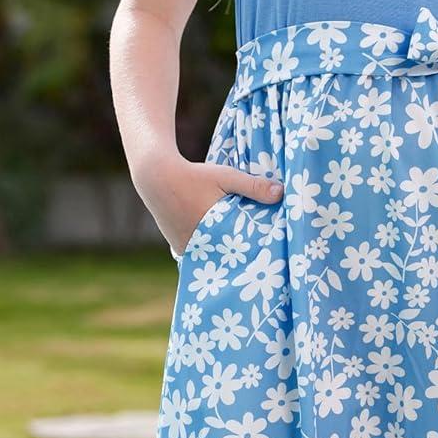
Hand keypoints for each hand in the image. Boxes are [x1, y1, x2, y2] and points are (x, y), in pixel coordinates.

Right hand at [135, 154, 282, 257]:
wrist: (156, 177)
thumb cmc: (193, 177)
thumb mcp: (226, 177)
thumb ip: (253, 186)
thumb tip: (281, 193)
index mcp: (212, 232)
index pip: (240, 251)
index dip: (255, 254)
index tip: (270, 256)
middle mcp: (197, 246)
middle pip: (226, 258)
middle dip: (242, 257)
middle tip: (263, 261)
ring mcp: (186, 250)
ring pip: (213, 258)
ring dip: (226, 256)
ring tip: (247, 257)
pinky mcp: (179, 248)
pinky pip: (201, 255)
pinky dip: (212, 252)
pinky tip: (225, 249)